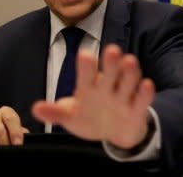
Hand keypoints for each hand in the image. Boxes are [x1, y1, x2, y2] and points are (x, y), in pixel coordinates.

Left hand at [32, 44, 154, 148]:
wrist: (114, 132)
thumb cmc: (89, 118)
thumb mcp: (71, 116)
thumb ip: (55, 112)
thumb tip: (35, 109)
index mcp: (89, 87)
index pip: (86, 74)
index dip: (86, 66)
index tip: (84, 55)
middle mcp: (107, 88)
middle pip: (110, 72)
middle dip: (111, 62)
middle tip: (111, 49)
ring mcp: (123, 98)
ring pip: (127, 82)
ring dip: (129, 72)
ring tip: (129, 61)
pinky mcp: (136, 111)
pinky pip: (141, 101)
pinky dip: (144, 94)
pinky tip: (147, 84)